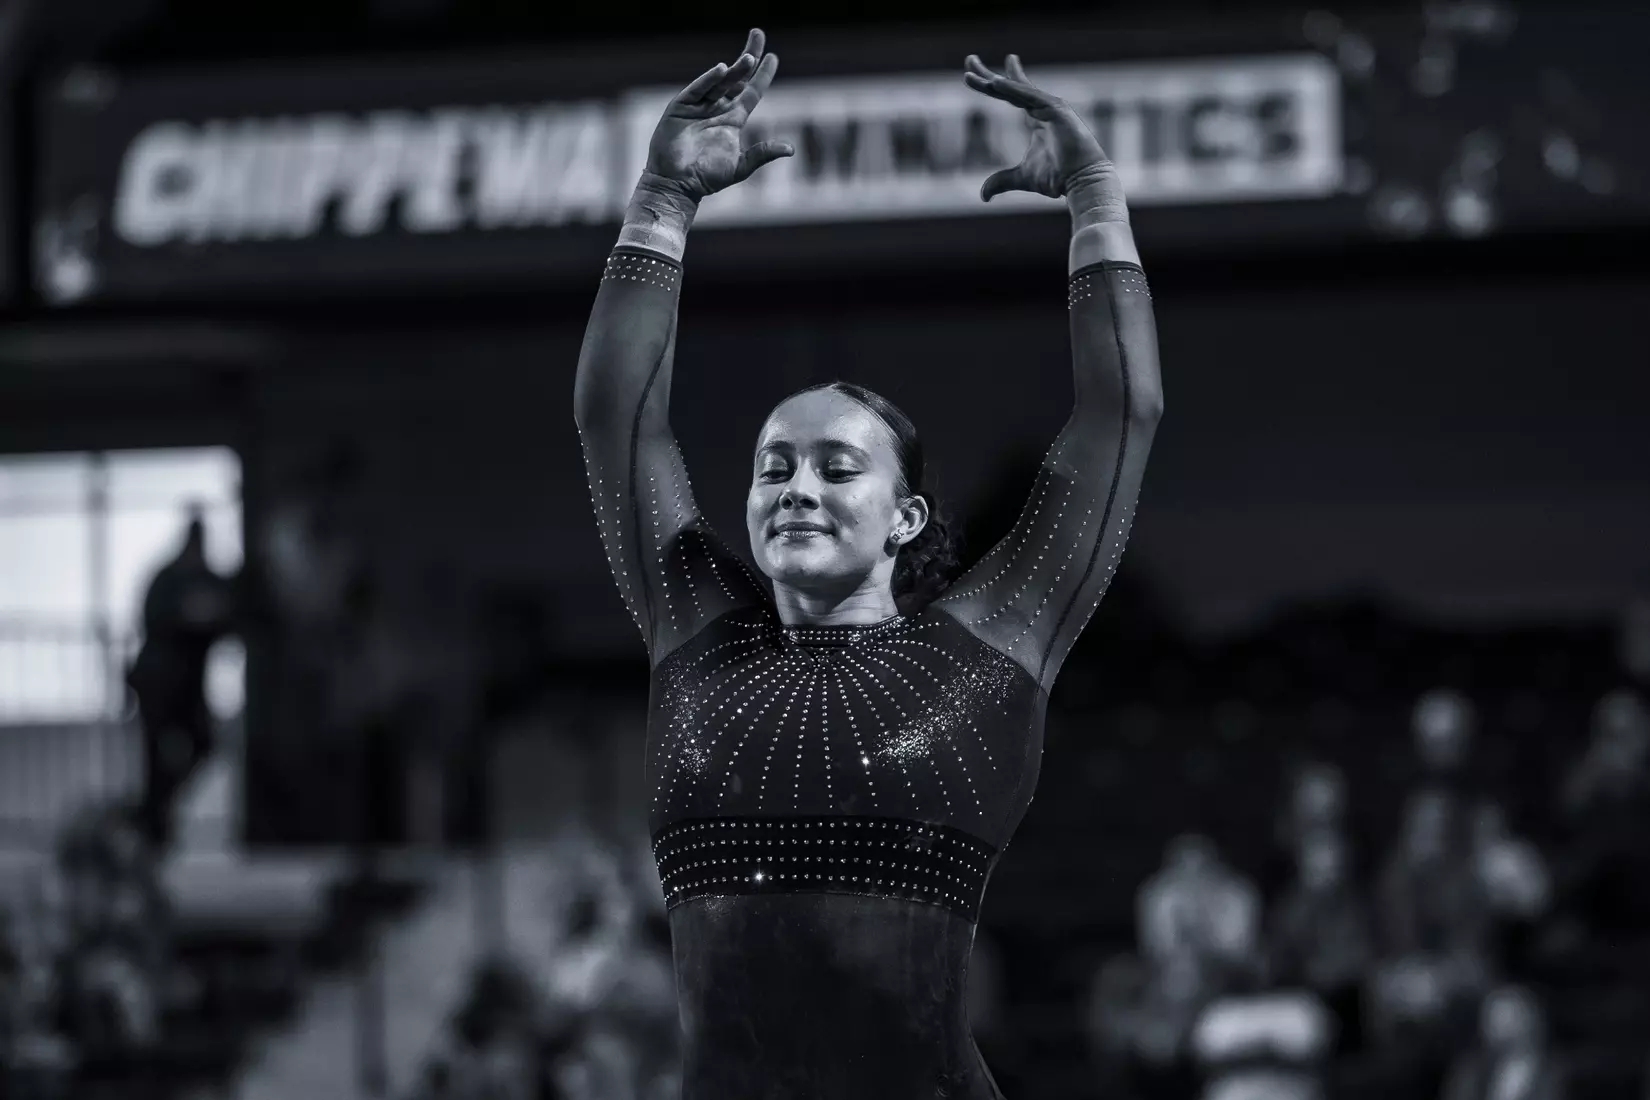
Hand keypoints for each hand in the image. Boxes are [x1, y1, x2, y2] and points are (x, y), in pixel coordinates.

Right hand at [642, 28, 793, 201]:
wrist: (677, 184)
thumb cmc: (707, 177)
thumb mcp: (740, 166)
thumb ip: (762, 154)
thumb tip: (790, 149)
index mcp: (732, 119)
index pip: (751, 91)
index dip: (762, 75)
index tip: (773, 57)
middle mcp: (717, 108)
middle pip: (737, 78)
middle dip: (748, 57)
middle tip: (758, 34)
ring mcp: (698, 106)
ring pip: (720, 82)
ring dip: (734, 70)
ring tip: (748, 58)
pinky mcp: (681, 107)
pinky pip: (697, 89)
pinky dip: (709, 80)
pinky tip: (722, 70)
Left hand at [963, 53, 1118, 205]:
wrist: (1082, 182)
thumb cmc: (1058, 178)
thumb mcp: (1021, 178)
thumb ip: (1001, 181)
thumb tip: (983, 195)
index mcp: (1036, 119)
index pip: (1010, 96)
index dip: (993, 84)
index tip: (976, 74)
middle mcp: (1042, 108)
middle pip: (1010, 86)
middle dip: (988, 74)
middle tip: (969, 60)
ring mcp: (1050, 106)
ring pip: (1016, 89)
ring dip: (994, 80)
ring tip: (971, 70)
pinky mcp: (1057, 109)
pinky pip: (1029, 96)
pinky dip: (1012, 89)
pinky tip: (994, 83)